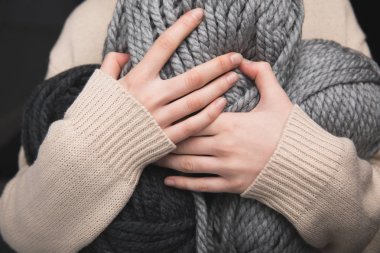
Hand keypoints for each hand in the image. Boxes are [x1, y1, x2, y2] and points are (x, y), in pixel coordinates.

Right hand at [100, 8, 242, 143]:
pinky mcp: (166, 138)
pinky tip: (223, 103)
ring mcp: (161, 119)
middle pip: (193, 76)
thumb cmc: (95, 115)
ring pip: (198, 100)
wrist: (92, 151)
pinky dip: (210, 114)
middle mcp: (153, 97)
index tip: (199, 14)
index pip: (164, 46)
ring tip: (235, 76)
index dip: (182, 27)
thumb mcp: (98, 84)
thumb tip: (125, 53)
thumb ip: (111, 64)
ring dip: (219, 86)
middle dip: (218, 64)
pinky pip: (193, 125)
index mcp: (137, 79)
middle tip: (236, 57)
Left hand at [154, 60, 293, 193]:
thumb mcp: (278, 98)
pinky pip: (201, 185)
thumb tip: (244, 60)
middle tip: (144, 135)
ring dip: (166, 161)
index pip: (194, 117)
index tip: (156, 114)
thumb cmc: (289, 130)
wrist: (305, 164)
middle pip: (184, 141)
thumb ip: (262, 74)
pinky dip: (182, 184)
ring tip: (150, 156)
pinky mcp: (231, 185)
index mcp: (230, 123)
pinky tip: (168, 181)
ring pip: (187, 164)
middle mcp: (223, 146)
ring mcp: (226, 168)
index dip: (173, 116)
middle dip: (163, 138)